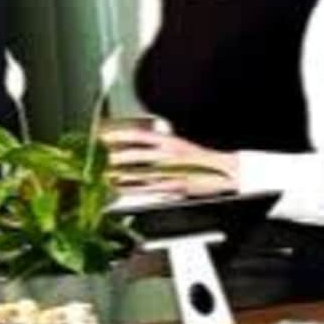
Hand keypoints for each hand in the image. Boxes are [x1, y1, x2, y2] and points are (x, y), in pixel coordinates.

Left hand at [106, 123, 232, 189]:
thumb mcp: (180, 144)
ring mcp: (170, 172)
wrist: (227, 172)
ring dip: (117, 175)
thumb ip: (159, 142)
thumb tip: (137, 140)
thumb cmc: (203, 159)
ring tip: (101, 176)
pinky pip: (146, 189)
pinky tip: (118, 189)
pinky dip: (129, 189)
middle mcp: (168, 155)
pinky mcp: (172, 187)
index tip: (100, 136)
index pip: (138, 135)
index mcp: (170, 141)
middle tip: (96, 160)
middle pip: (134, 155)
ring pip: (137, 173)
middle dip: (112, 158)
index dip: (117, 135)